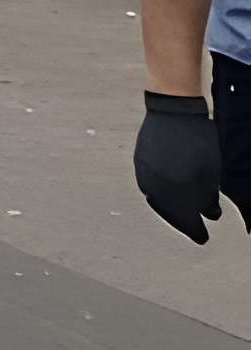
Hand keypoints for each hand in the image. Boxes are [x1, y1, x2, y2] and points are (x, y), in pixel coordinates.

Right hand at [136, 92, 224, 242]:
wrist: (173, 111)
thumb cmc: (198, 140)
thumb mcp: (210, 172)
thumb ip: (208, 196)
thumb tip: (208, 213)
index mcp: (178, 192)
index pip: (187, 222)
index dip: (197, 231)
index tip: (203, 237)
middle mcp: (158, 188)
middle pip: (171, 214)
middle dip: (184, 223)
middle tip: (194, 229)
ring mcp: (146, 175)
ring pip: (158, 202)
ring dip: (171, 209)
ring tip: (181, 212)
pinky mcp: (139, 163)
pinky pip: (149, 187)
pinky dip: (160, 194)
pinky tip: (167, 193)